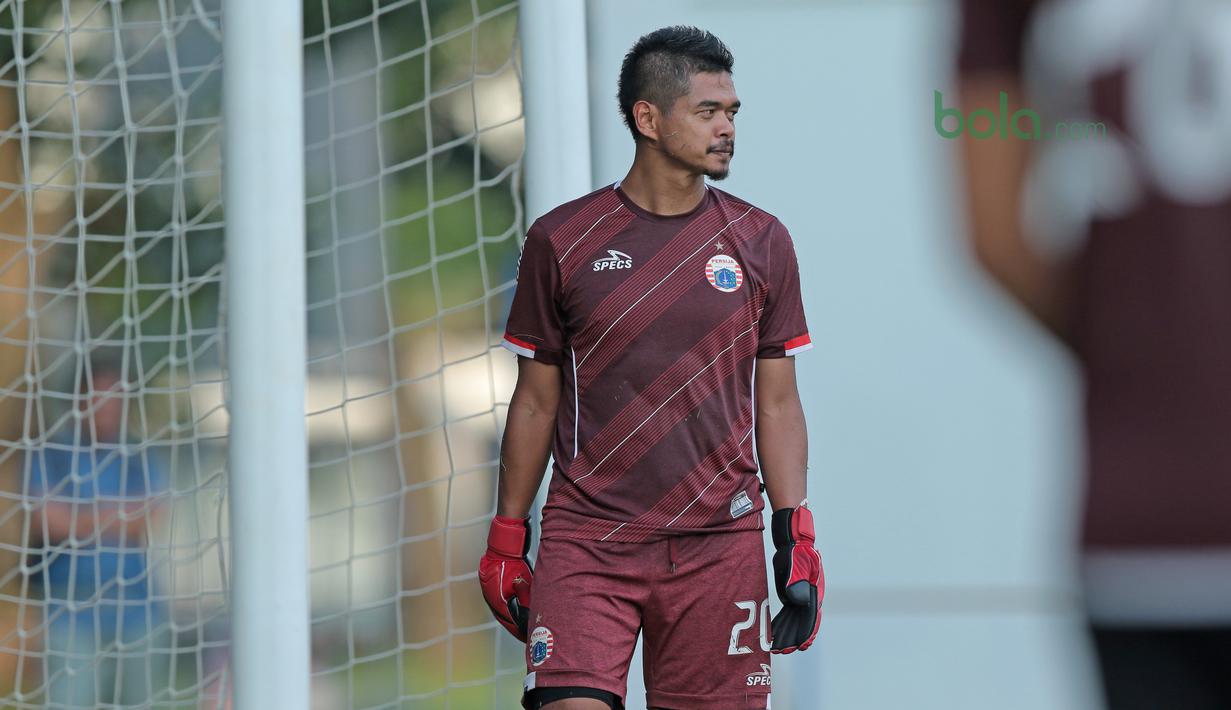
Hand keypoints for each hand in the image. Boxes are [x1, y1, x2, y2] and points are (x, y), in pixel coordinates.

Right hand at [478, 515, 533, 640]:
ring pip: (501, 612)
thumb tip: (531, 614)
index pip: (510, 621)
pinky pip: (498, 604)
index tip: (528, 638)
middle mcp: (491, 599)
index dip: (519, 631)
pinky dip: (506, 611)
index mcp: (497, 599)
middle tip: (526, 637)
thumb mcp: (524, 583)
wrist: (503, 546)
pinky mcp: (490, 588)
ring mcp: (488, 593)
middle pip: (504, 619)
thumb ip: (526, 599)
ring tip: (520, 629)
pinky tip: (513, 613)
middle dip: (515, 629)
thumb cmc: (515, 563)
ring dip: (510, 621)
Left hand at [769, 500, 822, 652]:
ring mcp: (801, 597)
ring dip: (787, 634)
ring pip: (795, 620)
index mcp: (813, 592)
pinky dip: (782, 625)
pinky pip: (788, 614)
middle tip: (782, 651)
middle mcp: (809, 597)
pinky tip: (774, 632)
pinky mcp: (792, 594)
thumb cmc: (796, 552)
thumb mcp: (797, 565)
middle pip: (802, 623)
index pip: (811, 618)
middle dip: (793, 638)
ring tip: (777, 648)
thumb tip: (797, 601)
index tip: (802, 647)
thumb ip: (796, 582)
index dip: (806, 633)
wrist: (794, 542)